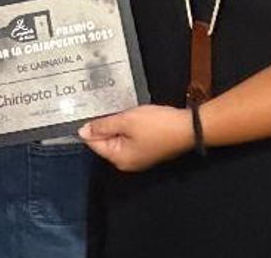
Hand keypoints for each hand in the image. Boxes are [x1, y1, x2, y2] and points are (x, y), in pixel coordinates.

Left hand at [78, 104, 194, 171]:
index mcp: (119, 158)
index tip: (93, 110)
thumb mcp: (126, 121)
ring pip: (118, 138)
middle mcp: (126, 162)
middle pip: (106, 142)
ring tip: (123, 111)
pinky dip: (129, 127)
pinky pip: (130, 138)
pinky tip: (134, 117)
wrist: (188, 128)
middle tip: (111, 108)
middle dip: (107, 125)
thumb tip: (82, 131)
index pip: (94, 143)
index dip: (92, 126)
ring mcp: (138, 157)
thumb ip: (103, 126)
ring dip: (119, 124)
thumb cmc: (157, 125)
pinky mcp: (148, 150)